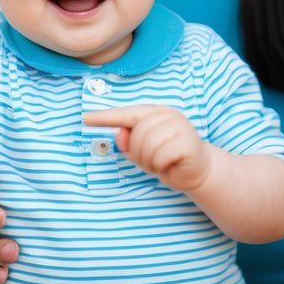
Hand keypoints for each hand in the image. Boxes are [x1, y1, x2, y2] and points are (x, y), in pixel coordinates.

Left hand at [84, 105, 212, 192]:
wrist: (199, 172)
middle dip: (139, 154)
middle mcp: (168, 114)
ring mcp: (180, 126)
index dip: (105, 117)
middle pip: (136, 134)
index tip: (85, 119)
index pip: (126, 113)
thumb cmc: (167, 158)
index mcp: (156, 112)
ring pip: (147, 145)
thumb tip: (118, 133)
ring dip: (151, 161)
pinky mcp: (188, 141)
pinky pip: (160, 156)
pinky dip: (161, 166)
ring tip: (162, 163)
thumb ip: (128, 142)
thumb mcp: (143, 151)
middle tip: (153, 161)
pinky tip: (171, 165)